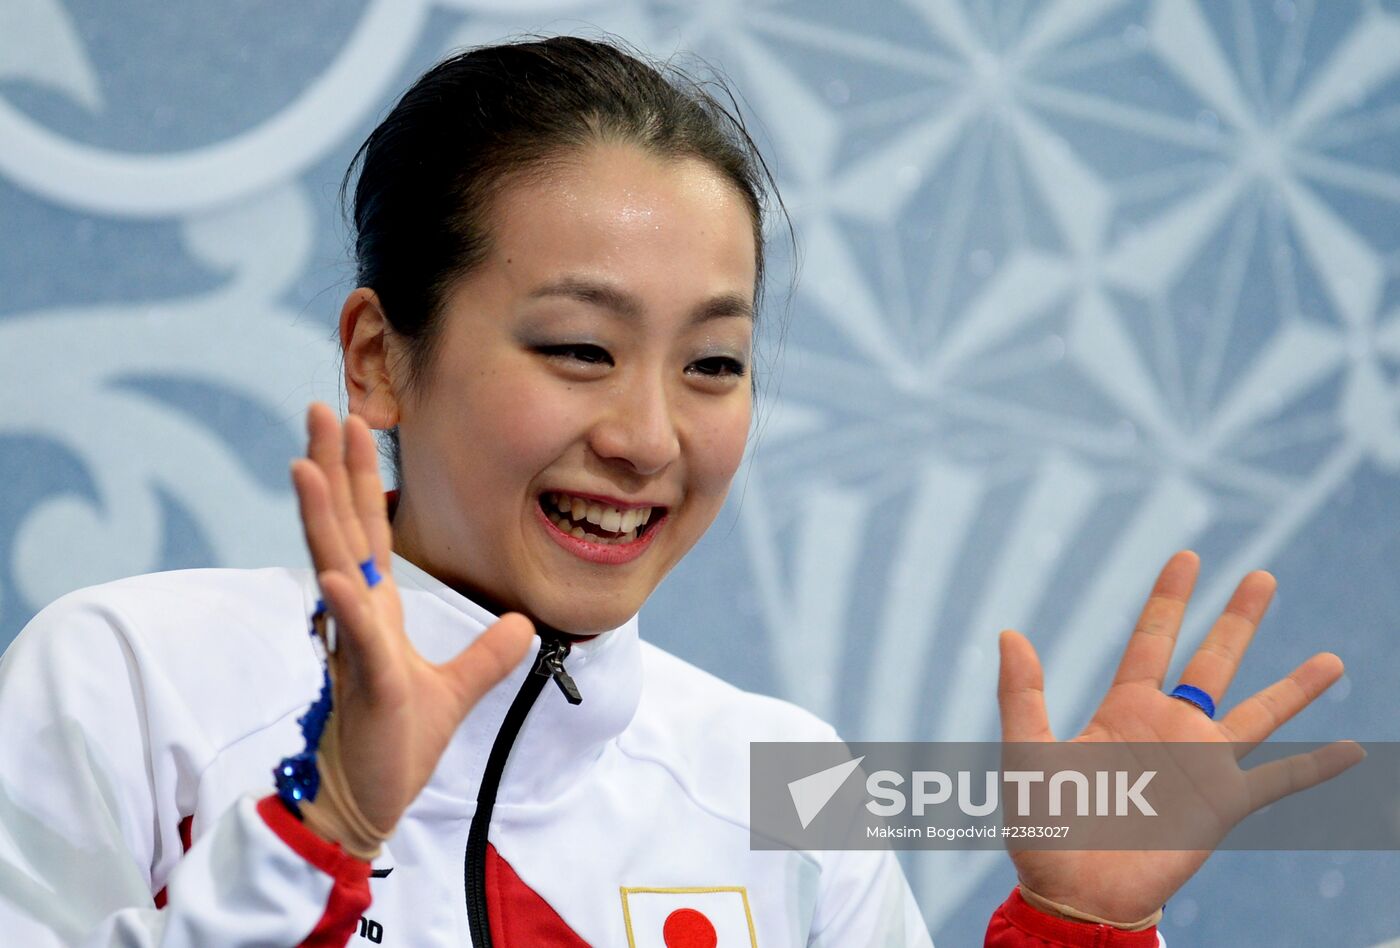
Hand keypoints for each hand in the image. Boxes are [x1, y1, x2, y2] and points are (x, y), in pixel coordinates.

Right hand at [289, 402, 533, 838]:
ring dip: (321, 515)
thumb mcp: (456, 689)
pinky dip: (346, 606)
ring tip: (306, 463)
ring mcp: (356, 643)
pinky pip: (354, 636)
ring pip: (335, 565)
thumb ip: (487, 654)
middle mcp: (358, 615)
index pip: (370, 531)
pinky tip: (335, 574)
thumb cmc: (398, 743)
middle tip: (320, 408)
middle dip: (333, 469)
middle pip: (345, 528)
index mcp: (377, 610)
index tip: (357, 426)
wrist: (369, 799)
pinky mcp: (365, 681)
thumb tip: (521, 622)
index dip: (362, 479)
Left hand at [996, 550, 1361, 922]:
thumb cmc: (1044, 827)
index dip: (1169, 599)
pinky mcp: (1221, 805)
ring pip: (1258, 714)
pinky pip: (1278, 781)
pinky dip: (1315, 767)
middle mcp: (1168, 729)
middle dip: (1236, 619)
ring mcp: (1200, 765)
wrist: (1073, 893)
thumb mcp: (1026, 754)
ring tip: (1331, 659)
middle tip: (1262, 576)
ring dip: (1294, 687)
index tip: (1188, 556)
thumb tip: (1009, 633)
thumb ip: (1022, 695)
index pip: (1152, 640)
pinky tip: (1350, 750)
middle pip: (1211, 661)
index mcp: (1122, 710)